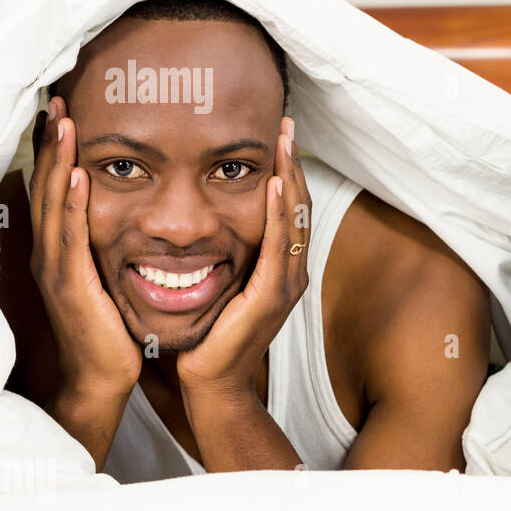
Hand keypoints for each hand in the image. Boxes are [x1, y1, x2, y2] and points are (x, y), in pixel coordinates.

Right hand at [28, 97, 141, 399]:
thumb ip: (108, 250)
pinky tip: (80, 176)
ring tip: (63, 123)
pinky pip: (71, 236)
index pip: (56, 191)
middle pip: (47, 187)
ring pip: (53, 204)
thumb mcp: (107, 280)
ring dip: (58, 161)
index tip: (63, 116)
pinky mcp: (71, 285)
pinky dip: (74, 203)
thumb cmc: (110, 330)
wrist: (103, 377)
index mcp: (60, 251)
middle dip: (50, 144)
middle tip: (56, 103)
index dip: (56, 153)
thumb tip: (130, 222)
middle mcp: (51, 253)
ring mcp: (56, 268)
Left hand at [177, 117, 311, 397]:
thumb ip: (226, 260)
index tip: (279, 137)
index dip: (287, 173)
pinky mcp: (272, 297)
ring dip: (290, 178)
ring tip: (284, 144)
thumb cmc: (211, 339)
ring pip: (295, 221)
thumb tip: (210, 226)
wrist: (211, 384)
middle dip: (293, 165)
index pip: (290, 212)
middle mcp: (292, 274)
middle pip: (299, 208)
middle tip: (286, 126)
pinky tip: (272, 186)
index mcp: (282, 271)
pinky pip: (279, 246)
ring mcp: (286, 286)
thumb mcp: (221, 288)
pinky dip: (278, 213)